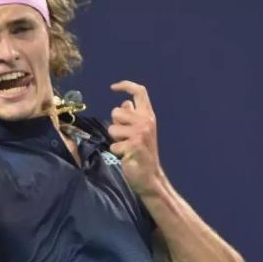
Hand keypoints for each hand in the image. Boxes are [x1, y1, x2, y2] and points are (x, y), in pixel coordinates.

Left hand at [108, 80, 163, 195]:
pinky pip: (114, 144)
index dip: (125, 85)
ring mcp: (141, 133)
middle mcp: (146, 121)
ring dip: (115, 139)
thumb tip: (124, 103)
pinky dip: (116, 152)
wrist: (150, 176)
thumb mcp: (140, 131)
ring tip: (125, 147)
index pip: (139, 92)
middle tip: (124, 137)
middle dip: (115, 124)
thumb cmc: (143, 153)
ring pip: (112, 128)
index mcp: (149, 116)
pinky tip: (126, 156)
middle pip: (117, 111)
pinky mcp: (134, 146)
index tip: (113, 87)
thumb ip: (132, 116)